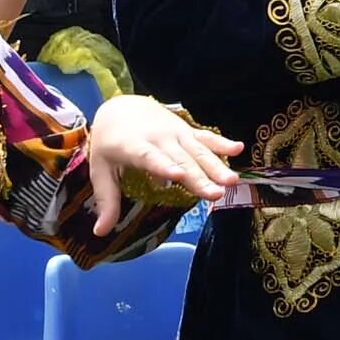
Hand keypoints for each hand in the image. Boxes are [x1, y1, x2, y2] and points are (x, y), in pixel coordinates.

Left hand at [84, 95, 243, 231]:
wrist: (122, 107)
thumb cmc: (110, 144)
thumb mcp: (101, 170)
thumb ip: (107, 200)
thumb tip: (101, 232)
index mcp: (132, 146)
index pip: (149, 157)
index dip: (163, 166)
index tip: (177, 175)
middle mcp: (157, 138)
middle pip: (181, 159)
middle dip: (199, 176)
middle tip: (216, 194)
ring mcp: (175, 132)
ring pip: (197, 150)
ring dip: (216, 165)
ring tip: (232, 181)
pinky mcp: (187, 130)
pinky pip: (205, 137)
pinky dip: (221, 143)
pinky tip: (238, 148)